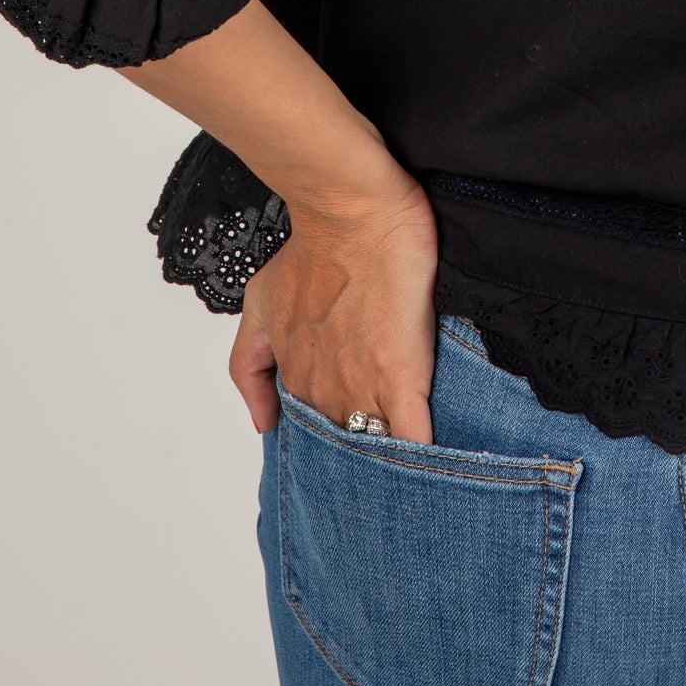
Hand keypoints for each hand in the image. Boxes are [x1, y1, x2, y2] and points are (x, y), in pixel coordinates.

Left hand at [229, 172, 439, 441]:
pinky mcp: (402, 377)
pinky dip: (422, 456)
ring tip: (411, 473)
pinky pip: (413, 437)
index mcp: (297, 377)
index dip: (339, 444)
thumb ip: (250, 364)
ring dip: (392, 463)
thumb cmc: (313, 248)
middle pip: (349, 447)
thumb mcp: (261, 302)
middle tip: (383, 463)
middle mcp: (325, 390)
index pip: (319, 435)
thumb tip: (264, 421)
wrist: (351, 212)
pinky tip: (435, 463)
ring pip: (378, 450)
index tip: (355, 445)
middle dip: (365, 456)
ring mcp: (363, 387)